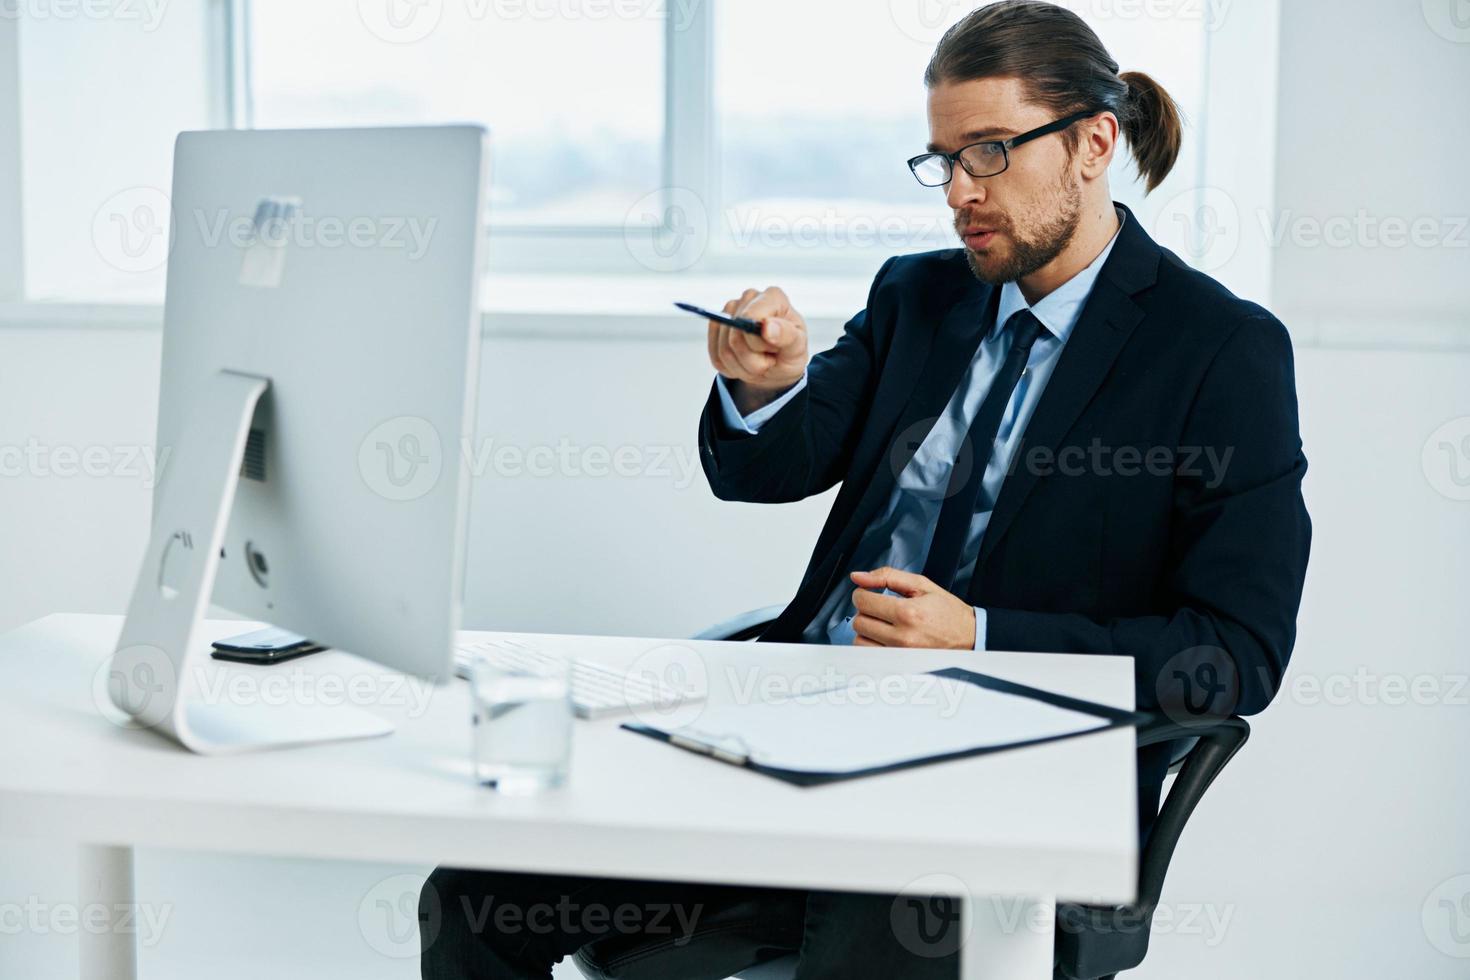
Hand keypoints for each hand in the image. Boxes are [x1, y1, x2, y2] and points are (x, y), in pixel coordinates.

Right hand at [706, 286, 808, 414]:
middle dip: (752, 361)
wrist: (778, 366)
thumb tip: (766, 325)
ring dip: (743, 367)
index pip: (749, 318)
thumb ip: (786, 335)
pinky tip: (745, 364)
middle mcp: (748, 298)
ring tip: (758, 363)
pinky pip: (716, 357)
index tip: (774, 349)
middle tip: (768, 361)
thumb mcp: (797, 348)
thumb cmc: (790, 352)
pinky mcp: (716, 328)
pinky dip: (731, 369)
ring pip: (724, 351)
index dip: (758, 343)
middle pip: (735, 338)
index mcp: (772, 297)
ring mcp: (729, 311)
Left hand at [848, 567, 975, 649]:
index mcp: (907, 612)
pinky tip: (884, 638)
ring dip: (867, 630)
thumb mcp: (922, 585)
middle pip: (859, 621)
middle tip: (880, 609)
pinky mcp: (899, 666)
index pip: (862, 601)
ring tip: (883, 624)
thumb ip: (887, 577)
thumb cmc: (948, 612)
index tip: (871, 594)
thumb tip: (858, 577)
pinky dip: (871, 645)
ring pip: (860, 641)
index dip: (864, 593)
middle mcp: (902, 637)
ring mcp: (900, 655)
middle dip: (866, 611)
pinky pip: (869, 656)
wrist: (970, 637)